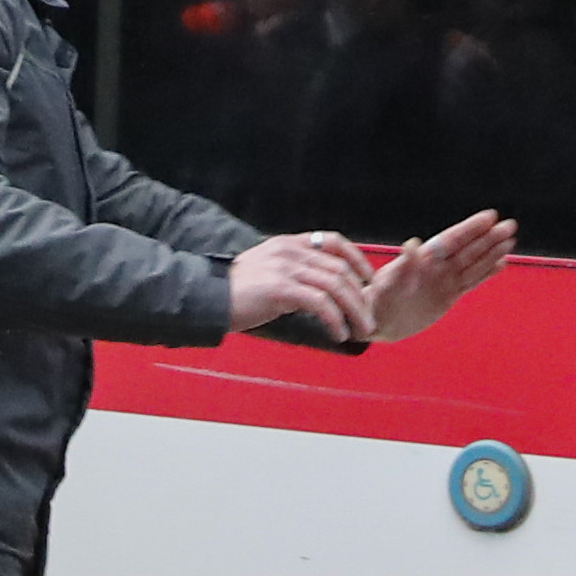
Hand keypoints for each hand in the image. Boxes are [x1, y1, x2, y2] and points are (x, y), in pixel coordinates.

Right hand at [226, 230, 375, 345]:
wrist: (207, 299)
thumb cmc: (238, 292)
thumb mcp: (268, 271)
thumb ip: (293, 272)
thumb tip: (321, 291)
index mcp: (289, 243)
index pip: (334, 241)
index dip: (357, 259)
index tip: (368, 280)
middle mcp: (290, 251)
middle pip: (340, 268)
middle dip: (361, 296)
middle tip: (368, 319)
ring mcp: (285, 268)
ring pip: (335, 286)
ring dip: (355, 311)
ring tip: (361, 330)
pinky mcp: (280, 288)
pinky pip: (320, 303)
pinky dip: (335, 320)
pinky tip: (338, 334)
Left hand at [366, 211, 514, 342]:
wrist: (378, 321)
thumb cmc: (379, 299)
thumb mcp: (388, 283)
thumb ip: (403, 265)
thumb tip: (412, 243)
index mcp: (425, 258)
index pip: (453, 239)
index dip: (471, 228)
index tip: (490, 216)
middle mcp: (437, 266)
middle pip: (468, 249)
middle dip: (489, 238)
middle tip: (510, 225)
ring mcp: (445, 280)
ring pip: (474, 263)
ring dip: (492, 252)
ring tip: (510, 241)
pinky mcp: (449, 296)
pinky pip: (472, 282)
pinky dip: (487, 273)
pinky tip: (501, 263)